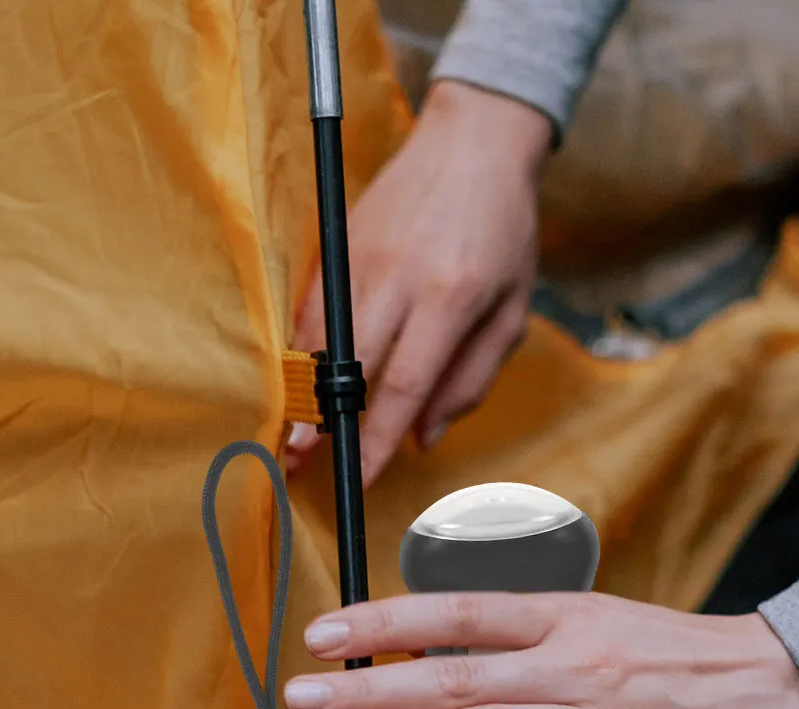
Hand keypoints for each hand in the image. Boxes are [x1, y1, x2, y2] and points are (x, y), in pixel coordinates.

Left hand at [281, 592, 798, 708]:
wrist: (791, 689)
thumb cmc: (688, 659)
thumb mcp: (606, 623)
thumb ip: (531, 639)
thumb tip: (445, 656)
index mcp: (568, 620)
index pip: (459, 613)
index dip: (386, 621)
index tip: (323, 632)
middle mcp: (573, 669)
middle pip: (454, 677)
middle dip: (370, 688)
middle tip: (300, 698)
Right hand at [286, 81, 551, 487]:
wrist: (475, 140)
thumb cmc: (503, 232)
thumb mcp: (511, 311)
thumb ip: (471, 380)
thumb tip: (424, 437)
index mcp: (451, 297)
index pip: (405, 385)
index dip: (377, 438)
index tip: (360, 478)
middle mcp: (400, 277)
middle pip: (349, 364)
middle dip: (323, 422)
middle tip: (300, 466)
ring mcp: (362, 255)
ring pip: (320, 337)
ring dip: (301, 391)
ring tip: (287, 436)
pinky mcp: (338, 241)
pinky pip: (310, 306)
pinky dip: (301, 349)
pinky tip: (297, 383)